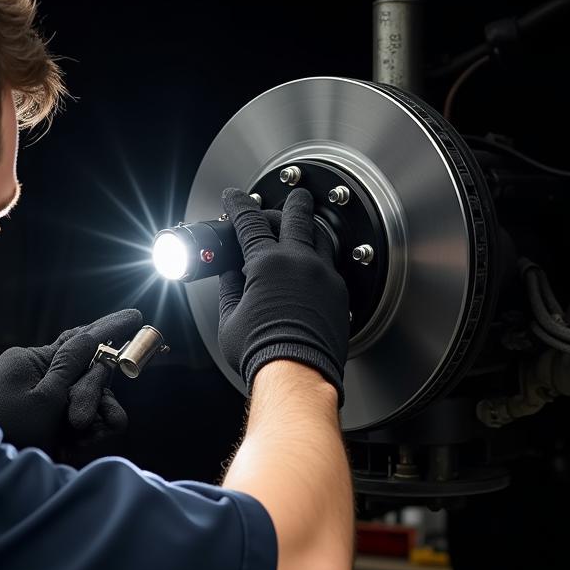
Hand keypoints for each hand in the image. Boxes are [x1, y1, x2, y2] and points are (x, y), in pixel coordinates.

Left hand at [0, 309, 142, 451]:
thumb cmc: (3, 426)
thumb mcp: (45, 399)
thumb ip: (73, 369)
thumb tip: (92, 338)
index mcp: (35, 360)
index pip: (81, 338)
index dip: (111, 329)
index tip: (136, 316)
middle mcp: (37, 373)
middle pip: (85, 376)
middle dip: (93, 399)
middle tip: (80, 424)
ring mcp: (36, 395)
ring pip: (80, 400)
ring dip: (87, 422)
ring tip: (72, 440)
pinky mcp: (37, 417)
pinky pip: (67, 418)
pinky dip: (75, 434)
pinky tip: (67, 447)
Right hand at [217, 187, 348, 400]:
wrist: (298, 375)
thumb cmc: (263, 352)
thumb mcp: (230, 318)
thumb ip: (230, 289)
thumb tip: (229, 274)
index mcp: (266, 264)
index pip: (250, 222)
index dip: (239, 206)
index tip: (234, 198)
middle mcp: (298, 262)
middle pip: (295, 217)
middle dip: (291, 202)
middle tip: (292, 194)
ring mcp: (323, 275)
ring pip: (320, 235)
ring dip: (310, 225)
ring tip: (306, 223)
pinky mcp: (339, 292)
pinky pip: (330, 263)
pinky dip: (320, 255)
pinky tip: (314, 261)